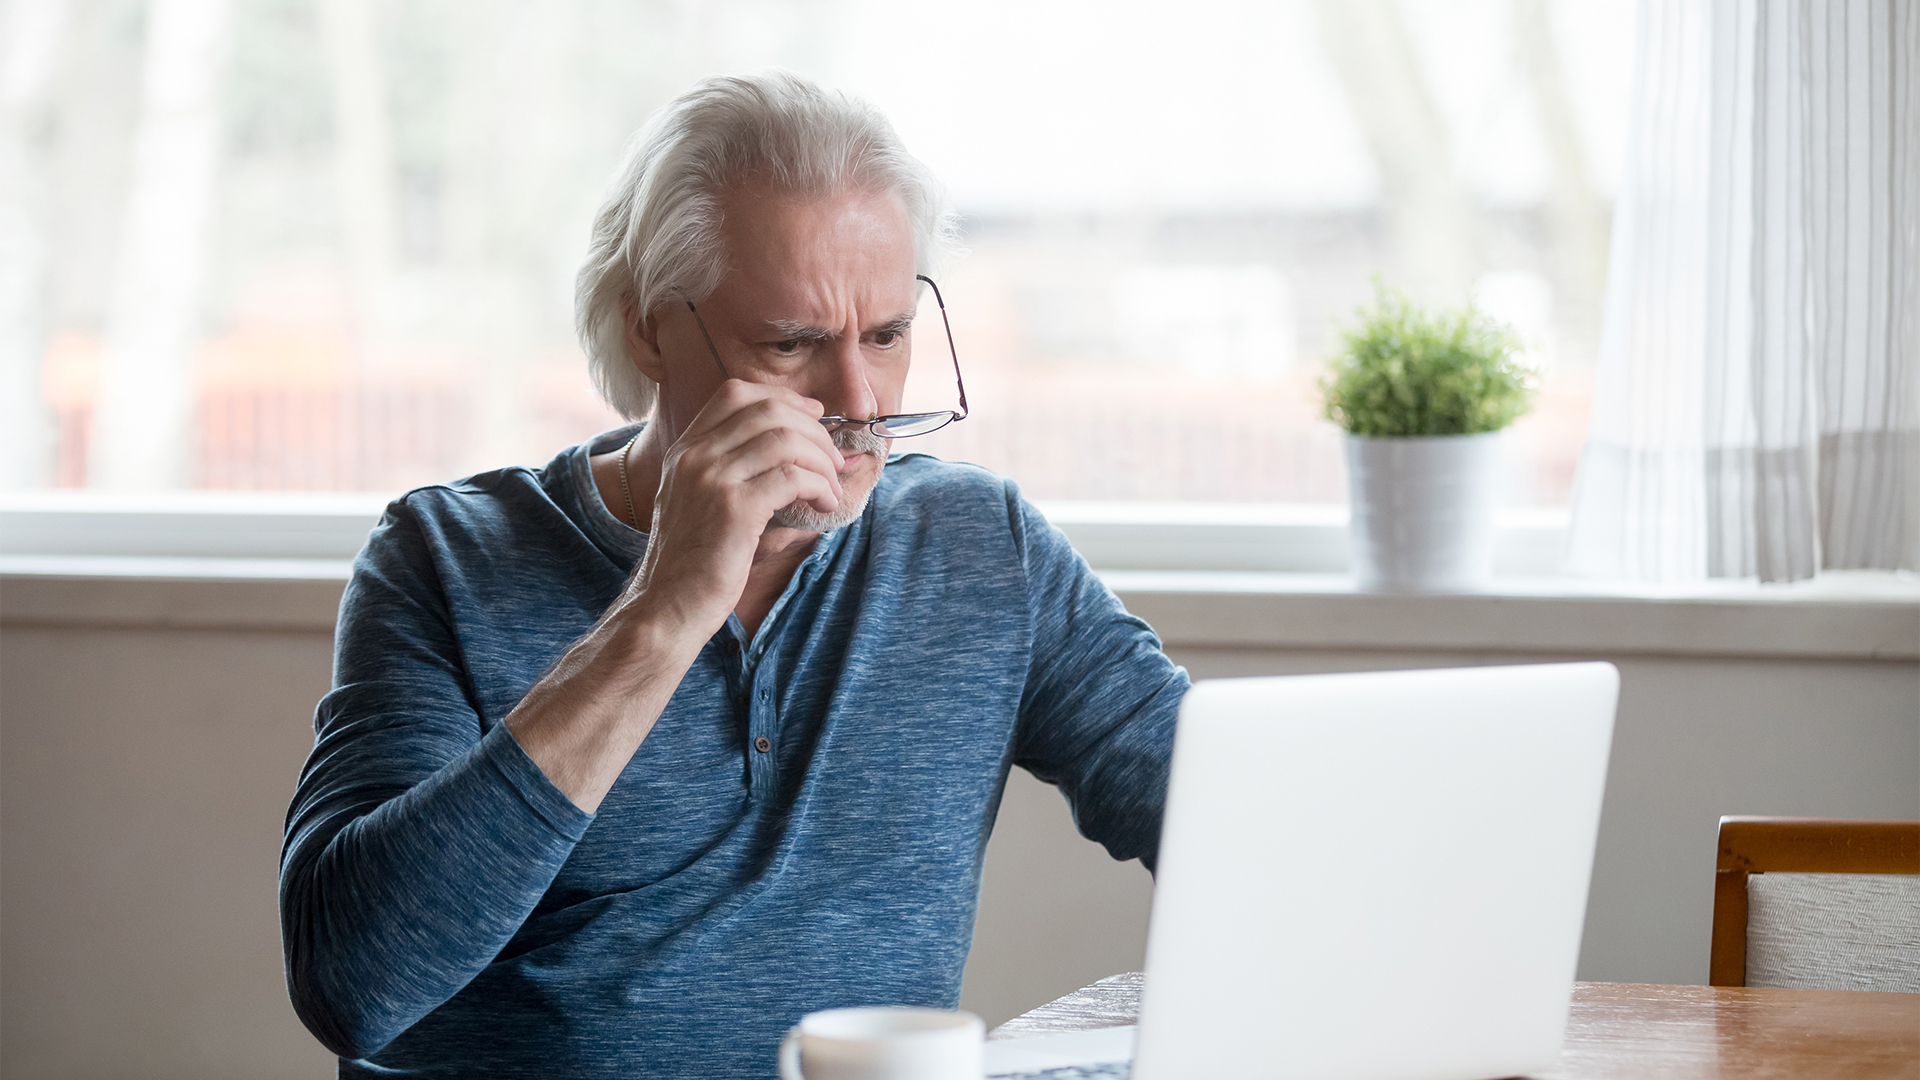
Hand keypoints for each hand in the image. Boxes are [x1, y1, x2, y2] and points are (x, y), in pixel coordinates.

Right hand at [624, 379, 846, 635]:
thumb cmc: (693, 562)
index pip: (736, 393)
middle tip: (833, 457)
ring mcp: (711, 479)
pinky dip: (819, 486)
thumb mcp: (697, 502)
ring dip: (821, 459)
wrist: (668, 606)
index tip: (813, 416)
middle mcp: (694, 456)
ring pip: (786, 439)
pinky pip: (792, 477)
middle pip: (768, 409)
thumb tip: (795, 448)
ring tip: (831, 486)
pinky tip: (824, 504)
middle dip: (813, 428)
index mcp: (685, 449)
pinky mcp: (735, 508)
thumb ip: (729, 470)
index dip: (784, 398)